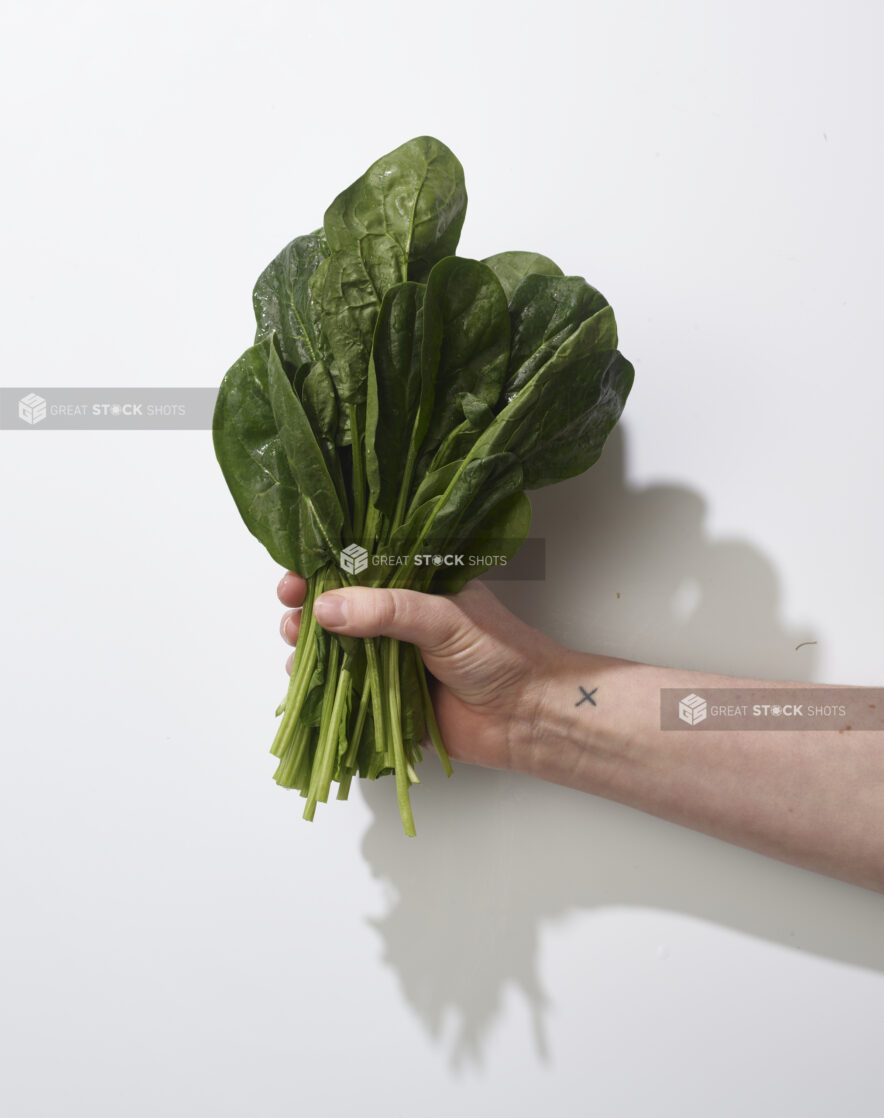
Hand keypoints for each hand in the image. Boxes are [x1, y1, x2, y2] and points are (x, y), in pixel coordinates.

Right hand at [277, 572, 563, 771]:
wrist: (529, 717)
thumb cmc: (499, 654)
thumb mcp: (443, 618)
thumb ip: (387, 610)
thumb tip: (325, 608)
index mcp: (415, 586)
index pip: (358, 569)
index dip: (322, 570)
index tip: (294, 578)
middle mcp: (398, 620)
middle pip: (338, 609)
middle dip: (307, 609)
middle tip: (290, 613)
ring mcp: (390, 660)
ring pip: (336, 649)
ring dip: (308, 646)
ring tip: (294, 645)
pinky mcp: (386, 700)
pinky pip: (344, 691)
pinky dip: (320, 686)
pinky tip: (304, 681)